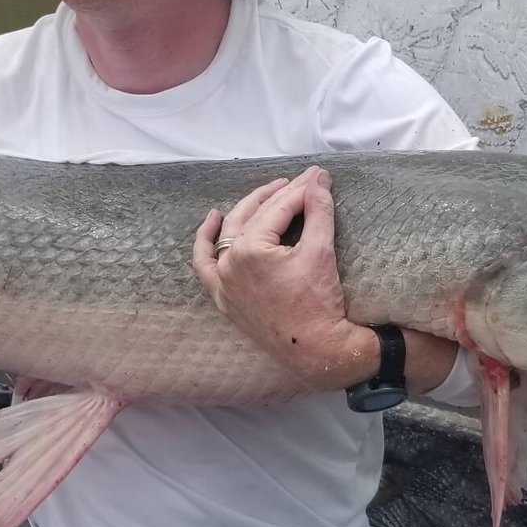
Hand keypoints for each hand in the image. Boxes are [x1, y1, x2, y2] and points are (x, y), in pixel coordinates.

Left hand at [190, 166, 456, 393]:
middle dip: (278, 196)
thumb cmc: (319, 303)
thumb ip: (318, 209)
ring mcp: (222, 283)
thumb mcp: (320, 250)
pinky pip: (206, 266)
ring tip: (266, 193)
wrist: (316, 349)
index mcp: (250, 251)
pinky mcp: (224, 299)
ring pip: (228, 235)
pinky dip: (206, 242)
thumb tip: (318, 178)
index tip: (317, 177)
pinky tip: (213, 221)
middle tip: (302, 183)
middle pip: (253, 217)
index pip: (277, 209)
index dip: (301, 190)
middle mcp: (228, 264)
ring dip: (245, 211)